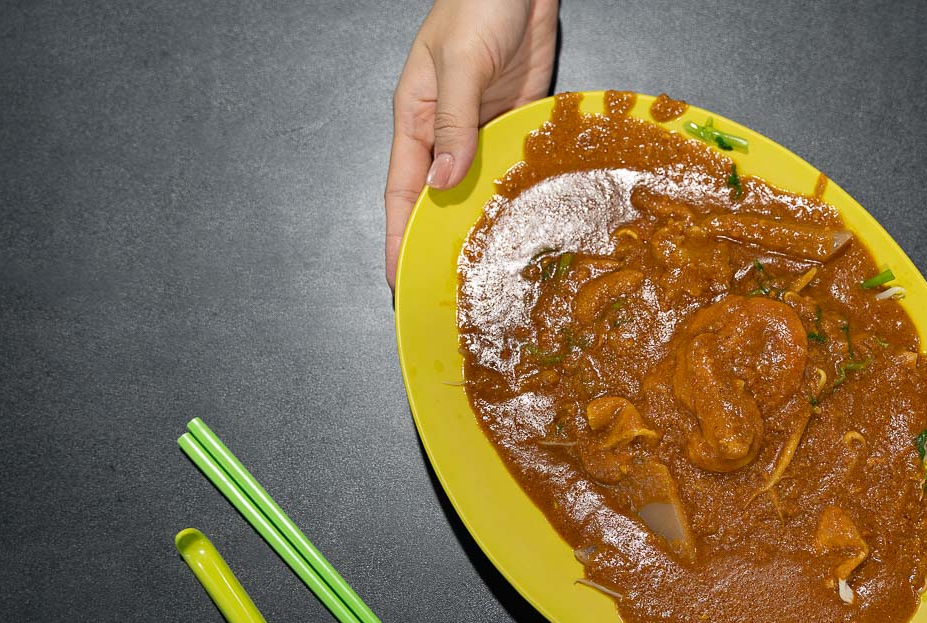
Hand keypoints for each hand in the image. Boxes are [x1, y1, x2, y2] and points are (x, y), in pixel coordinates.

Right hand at [385, 0, 557, 289]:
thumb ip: (456, 123)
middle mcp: (447, 132)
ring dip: (484, 222)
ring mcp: (482, 130)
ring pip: (478, 188)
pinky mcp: (517, 122)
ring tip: (492, 270)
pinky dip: (518, 192)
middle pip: (440, 200)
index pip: (402, 192)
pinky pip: (513, 166)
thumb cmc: (476, 4)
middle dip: (441, 243)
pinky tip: (528, 220)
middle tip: (450, 290)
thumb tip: (446, 181)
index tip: (398, 279)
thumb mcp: (461, 65)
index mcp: (417, 120)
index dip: (398, 237)